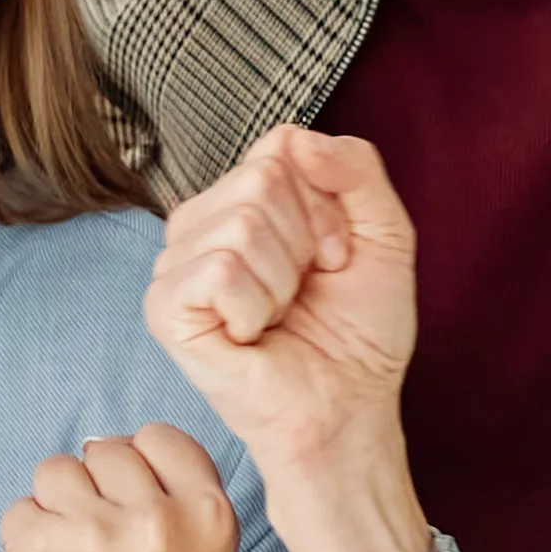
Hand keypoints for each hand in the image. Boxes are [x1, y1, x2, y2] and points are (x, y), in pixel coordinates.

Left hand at [0, 424, 243, 551]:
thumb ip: (172, 495)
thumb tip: (103, 444)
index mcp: (210, 516)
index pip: (160, 438)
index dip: (141, 469)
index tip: (135, 509)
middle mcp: (157, 519)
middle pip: (105, 448)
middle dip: (96, 489)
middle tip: (103, 548)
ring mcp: (93, 531)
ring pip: (55, 469)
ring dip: (56, 507)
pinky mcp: (37, 547)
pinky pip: (19, 509)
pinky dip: (26, 541)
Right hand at [150, 128, 485, 551]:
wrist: (350, 414)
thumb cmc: (359, 336)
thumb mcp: (384, 234)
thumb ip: (356, 166)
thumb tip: (294, 137)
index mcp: (241, 205)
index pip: (279, 149)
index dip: (327, 206)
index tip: (335, 258)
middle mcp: (199, 230)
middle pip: (262, 181)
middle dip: (309, 240)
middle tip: (310, 293)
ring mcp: (176, 270)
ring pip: (241, 221)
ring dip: (286, 277)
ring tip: (284, 316)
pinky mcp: (166, 312)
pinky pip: (217, 267)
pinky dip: (256, 303)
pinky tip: (254, 333)